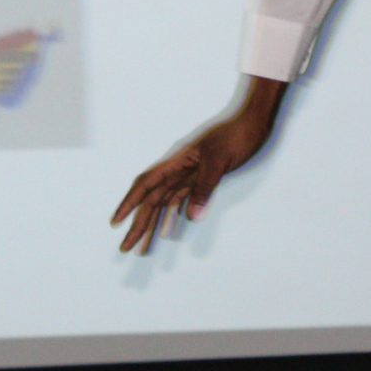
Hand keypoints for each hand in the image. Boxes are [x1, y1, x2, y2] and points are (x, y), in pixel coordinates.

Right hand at [112, 77, 284, 253]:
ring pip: (165, 203)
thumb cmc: (237, 135)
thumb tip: (190, 218)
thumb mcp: (220, 161)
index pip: (146, 185)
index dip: (128, 204)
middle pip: (152, 199)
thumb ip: (204, 188)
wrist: (255, 121)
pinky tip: (169, 230)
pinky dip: (173, 216)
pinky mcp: (203, 177)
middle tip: (127, 249)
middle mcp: (179, 168)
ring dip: (154, 225)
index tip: (116, 223)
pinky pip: (182, 199)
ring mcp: (190, 173)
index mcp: (177, 161)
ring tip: (143, 248)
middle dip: (138, 224)